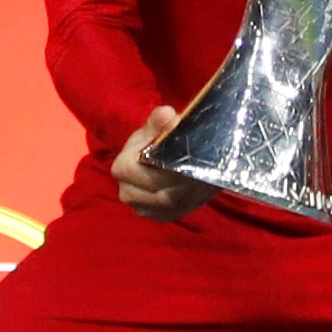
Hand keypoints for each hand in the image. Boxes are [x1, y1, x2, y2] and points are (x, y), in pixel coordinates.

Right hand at [112, 106, 217, 221]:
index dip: (171, 167)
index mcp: (122, 169)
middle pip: (162, 192)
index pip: (148, 173)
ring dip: (193, 191)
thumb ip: (159, 121)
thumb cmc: (153, 140)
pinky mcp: (158, 216)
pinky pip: (178, 211)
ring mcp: (143, 209)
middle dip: (186, 181)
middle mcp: (128, 193)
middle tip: (209, 169)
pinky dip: (193, 199)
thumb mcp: (154, 128)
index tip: (192, 156)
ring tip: (209, 176)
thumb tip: (168, 115)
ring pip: (172, 203)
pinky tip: (204, 187)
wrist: (155, 157)